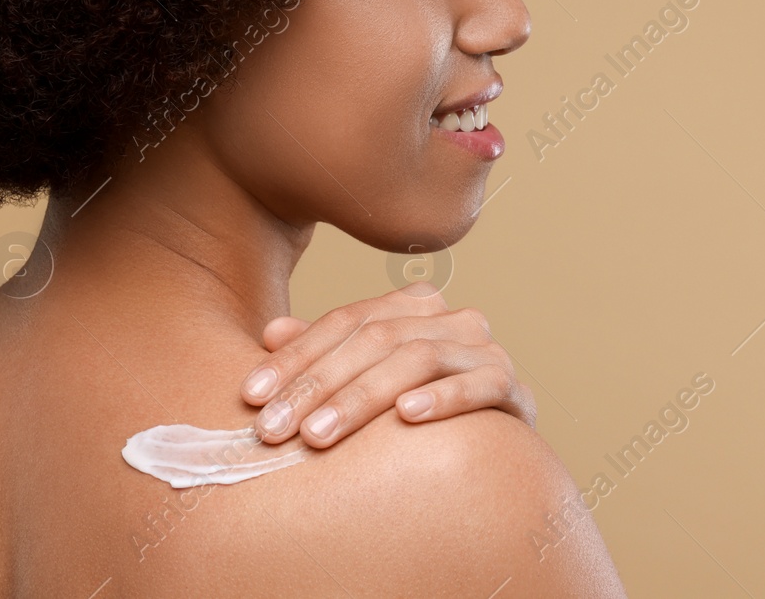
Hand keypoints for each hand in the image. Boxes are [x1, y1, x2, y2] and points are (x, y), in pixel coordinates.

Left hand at [239, 282, 536, 447]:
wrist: (495, 455)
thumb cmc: (412, 415)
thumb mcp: (364, 381)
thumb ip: (324, 355)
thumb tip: (271, 332)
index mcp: (414, 308)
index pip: (345, 321)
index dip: (294, 357)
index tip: (249, 395)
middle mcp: (452, 319)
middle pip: (375, 339)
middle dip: (316, 385)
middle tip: (273, 429)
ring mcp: (485, 351)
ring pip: (418, 358)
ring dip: (362, 398)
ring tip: (319, 435)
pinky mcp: (515, 390)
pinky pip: (482, 385)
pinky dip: (444, 397)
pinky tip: (407, 415)